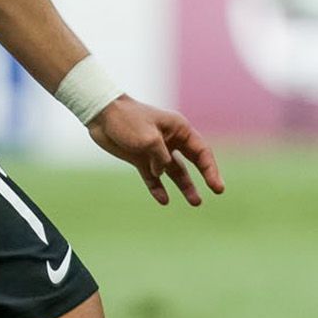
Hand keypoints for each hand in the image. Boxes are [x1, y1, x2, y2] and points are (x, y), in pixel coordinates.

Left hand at [86, 96, 224, 206]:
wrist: (100, 115)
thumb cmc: (126, 120)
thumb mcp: (148, 138)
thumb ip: (160, 157)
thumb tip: (161, 172)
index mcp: (178, 129)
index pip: (201, 151)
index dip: (211, 169)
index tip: (217, 187)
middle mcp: (170, 140)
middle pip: (193, 161)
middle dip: (205, 176)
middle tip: (217, 191)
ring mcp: (155, 151)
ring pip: (174, 172)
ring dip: (185, 186)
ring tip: (195, 202)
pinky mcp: (140, 159)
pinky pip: (153, 178)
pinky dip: (158, 188)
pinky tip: (163, 200)